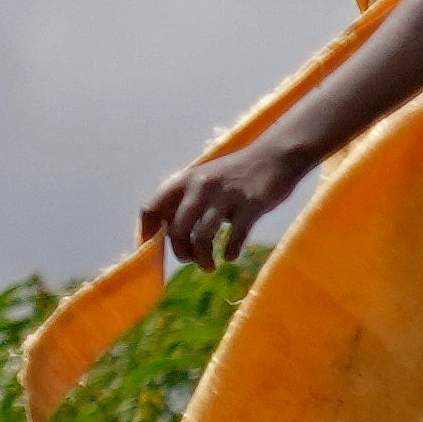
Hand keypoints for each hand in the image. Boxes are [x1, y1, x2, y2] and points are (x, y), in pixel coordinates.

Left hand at [137, 136, 303, 269]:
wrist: (275, 156)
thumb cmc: (235, 173)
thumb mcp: (203, 179)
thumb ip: (185, 200)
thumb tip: (167, 232)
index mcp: (183, 180)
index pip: (151, 209)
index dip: (146, 233)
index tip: (151, 250)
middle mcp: (200, 187)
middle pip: (177, 230)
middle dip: (181, 252)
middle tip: (190, 260)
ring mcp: (226, 196)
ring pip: (202, 237)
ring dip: (203, 258)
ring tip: (208, 265)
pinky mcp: (251, 205)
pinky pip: (234, 237)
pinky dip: (229, 252)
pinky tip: (229, 256)